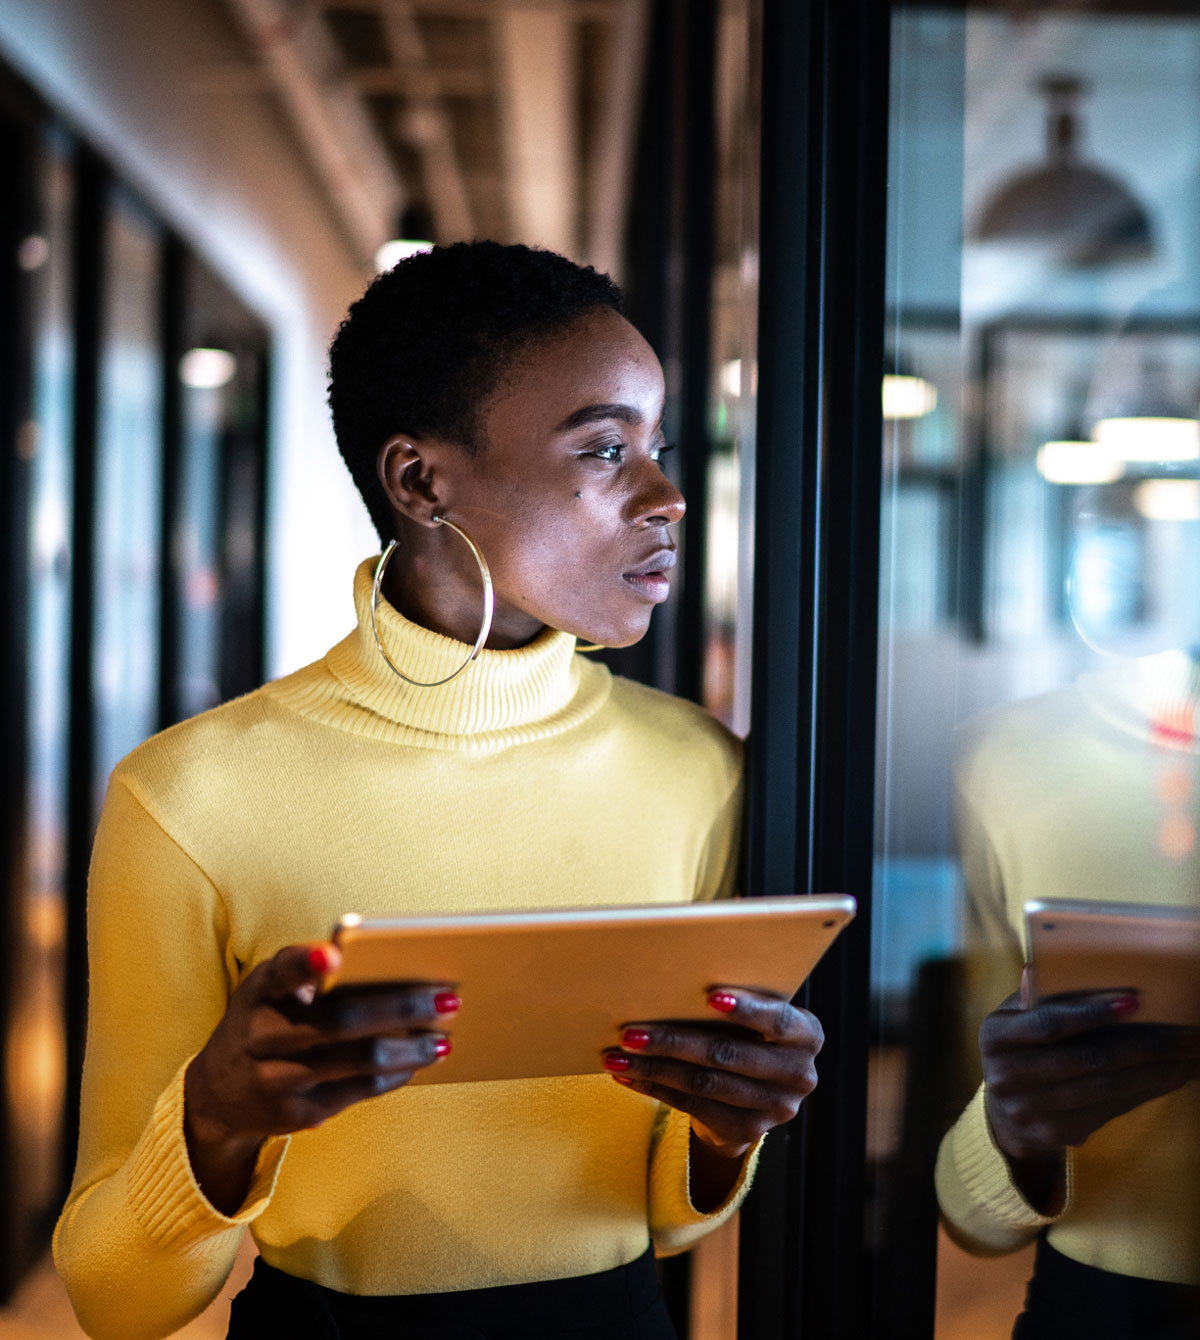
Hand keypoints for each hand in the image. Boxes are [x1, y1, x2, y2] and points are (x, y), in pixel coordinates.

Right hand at [185, 942, 456, 1211]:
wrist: (218, 1091)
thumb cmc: (265, 1019)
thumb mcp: (269, 990)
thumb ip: (310, 975)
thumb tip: (394, 966)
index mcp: (259, 993)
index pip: (280, 973)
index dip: (305, 964)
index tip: (334, 955)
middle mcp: (261, 1036)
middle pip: (341, 1021)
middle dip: (402, 1008)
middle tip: (450, 997)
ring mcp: (276, 1080)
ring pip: (358, 1062)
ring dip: (411, 1049)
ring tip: (444, 1038)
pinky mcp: (297, 1114)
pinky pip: (359, 1091)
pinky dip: (396, 1074)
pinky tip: (420, 1062)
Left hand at [603, 987, 823, 1160]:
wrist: (754, 1092)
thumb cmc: (747, 1031)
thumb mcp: (755, 1013)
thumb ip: (734, 994)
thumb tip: (678, 964)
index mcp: (807, 1035)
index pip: (778, 1021)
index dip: (747, 1010)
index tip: (710, 996)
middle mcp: (798, 1074)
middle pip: (727, 1054)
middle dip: (673, 1041)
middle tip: (630, 1031)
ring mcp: (774, 1109)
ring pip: (703, 1083)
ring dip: (653, 1067)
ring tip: (616, 1055)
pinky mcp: (746, 1131)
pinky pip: (692, 1106)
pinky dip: (655, 1088)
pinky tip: (627, 1075)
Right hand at [981, 975, 1199, 1209]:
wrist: (1004, 1114)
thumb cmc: (1019, 1049)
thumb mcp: (1014, 1020)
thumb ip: (1033, 999)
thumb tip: (1040, 970)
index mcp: (996, 1037)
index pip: (1049, 1023)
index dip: (1091, 1013)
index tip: (1134, 1002)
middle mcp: (1008, 1076)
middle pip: (1088, 1059)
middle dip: (1144, 1045)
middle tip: (1188, 1033)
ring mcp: (1031, 1110)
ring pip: (1106, 1088)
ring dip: (1156, 1071)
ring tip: (1190, 1055)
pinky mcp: (1057, 1134)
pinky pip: (1111, 1110)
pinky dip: (1146, 1092)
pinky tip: (1173, 1077)